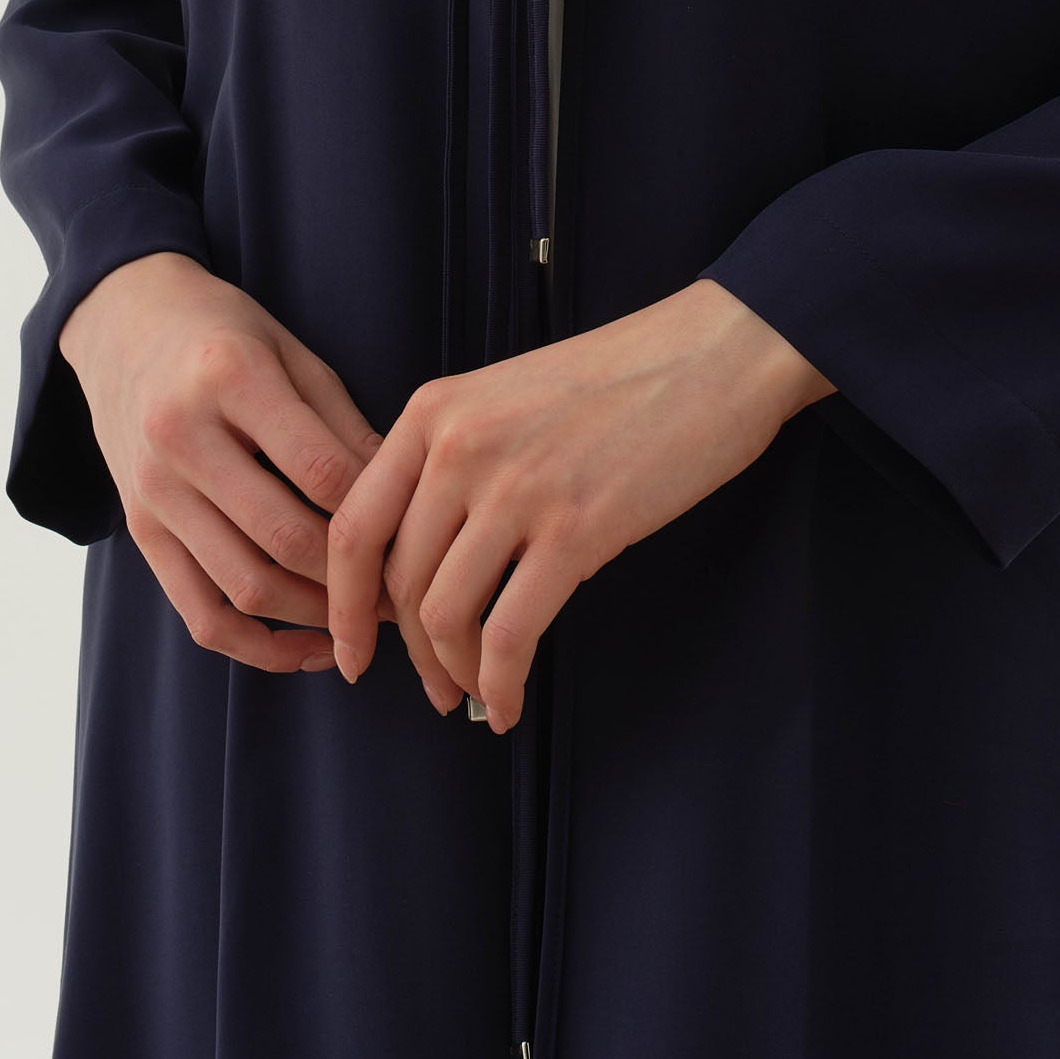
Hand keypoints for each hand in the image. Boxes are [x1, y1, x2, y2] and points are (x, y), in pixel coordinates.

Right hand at [61, 252, 387, 674]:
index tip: (422, 534)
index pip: (320, 470)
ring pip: (246, 587)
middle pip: (285, 537)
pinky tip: (310, 649)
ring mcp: (154, 492)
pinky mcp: (140, 533)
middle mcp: (182, 438)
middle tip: (408, 591)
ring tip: (370, 618)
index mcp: (230, 378)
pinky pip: (202, 615)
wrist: (123, 325)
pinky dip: (259, 648)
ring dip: (318, 617)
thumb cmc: (225, 334)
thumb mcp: (292, 354)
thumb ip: (344, 426)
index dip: (378, 512)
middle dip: (356, 578)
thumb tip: (409, 498)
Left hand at [324, 278, 832, 730]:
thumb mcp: (508, 396)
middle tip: (437, 689)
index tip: (353, 654)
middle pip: (399, 582)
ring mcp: (515, 489)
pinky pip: (511, 634)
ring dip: (455, 673)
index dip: (344, 604)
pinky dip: (501, 684)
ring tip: (477, 694)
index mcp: (433, 411)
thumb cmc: (621, 376)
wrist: (715, 353)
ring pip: (445, 616)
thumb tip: (430, 563)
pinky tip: (510, 705)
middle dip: (411, 654)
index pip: (354, 525)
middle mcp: (459, 448)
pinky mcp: (576, 530)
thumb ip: (455, 461)